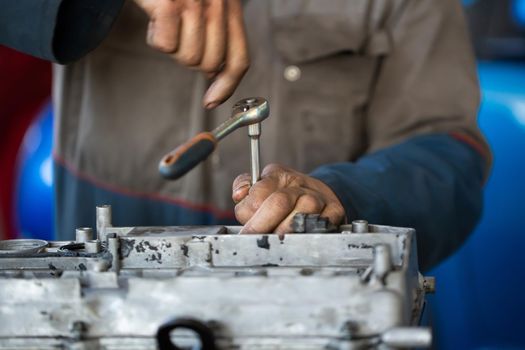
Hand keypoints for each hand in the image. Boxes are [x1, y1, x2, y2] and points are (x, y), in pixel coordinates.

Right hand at [134, 0, 249, 107]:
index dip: (226, 86)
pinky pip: (164, 45)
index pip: (239, 59)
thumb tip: (213, 75)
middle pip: (210, 64)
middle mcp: (219, 4)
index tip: (211, 101)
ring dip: (170, 46)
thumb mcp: (202, 3)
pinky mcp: (171, 4)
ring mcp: (196, 3)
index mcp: (230, 7)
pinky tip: (153, 16)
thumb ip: (214, 33)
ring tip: (165, 21)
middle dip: (188, 59)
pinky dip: (154, 37)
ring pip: (188, 58)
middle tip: (176, 36)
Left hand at [232, 164, 345, 235]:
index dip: (247, 213)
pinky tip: (296, 243)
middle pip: (278, 203)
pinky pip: (319, 228)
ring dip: (283, 234)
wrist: (320, 195)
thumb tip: (239, 194)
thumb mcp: (261, 186)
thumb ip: (243, 187)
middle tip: (252, 240)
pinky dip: (305, 238)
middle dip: (261, 226)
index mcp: (278, 175)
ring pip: (299, 219)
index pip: (257, 193)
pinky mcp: (334, 213)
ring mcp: (319, 198)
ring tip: (275, 242)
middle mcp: (299, 184)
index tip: (243, 229)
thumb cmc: (285, 195)